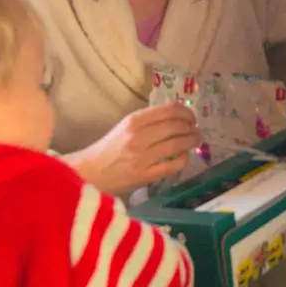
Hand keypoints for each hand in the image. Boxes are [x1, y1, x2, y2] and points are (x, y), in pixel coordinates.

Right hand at [66, 103, 202, 194]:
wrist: (89, 172)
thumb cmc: (109, 148)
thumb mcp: (125, 127)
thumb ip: (148, 122)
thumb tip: (178, 117)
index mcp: (134, 121)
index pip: (169, 110)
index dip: (187, 112)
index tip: (191, 117)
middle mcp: (139, 136)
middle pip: (177, 127)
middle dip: (192, 128)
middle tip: (196, 131)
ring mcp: (142, 157)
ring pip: (177, 145)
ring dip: (192, 141)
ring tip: (195, 141)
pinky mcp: (144, 176)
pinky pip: (172, 166)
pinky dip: (183, 160)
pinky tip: (184, 157)